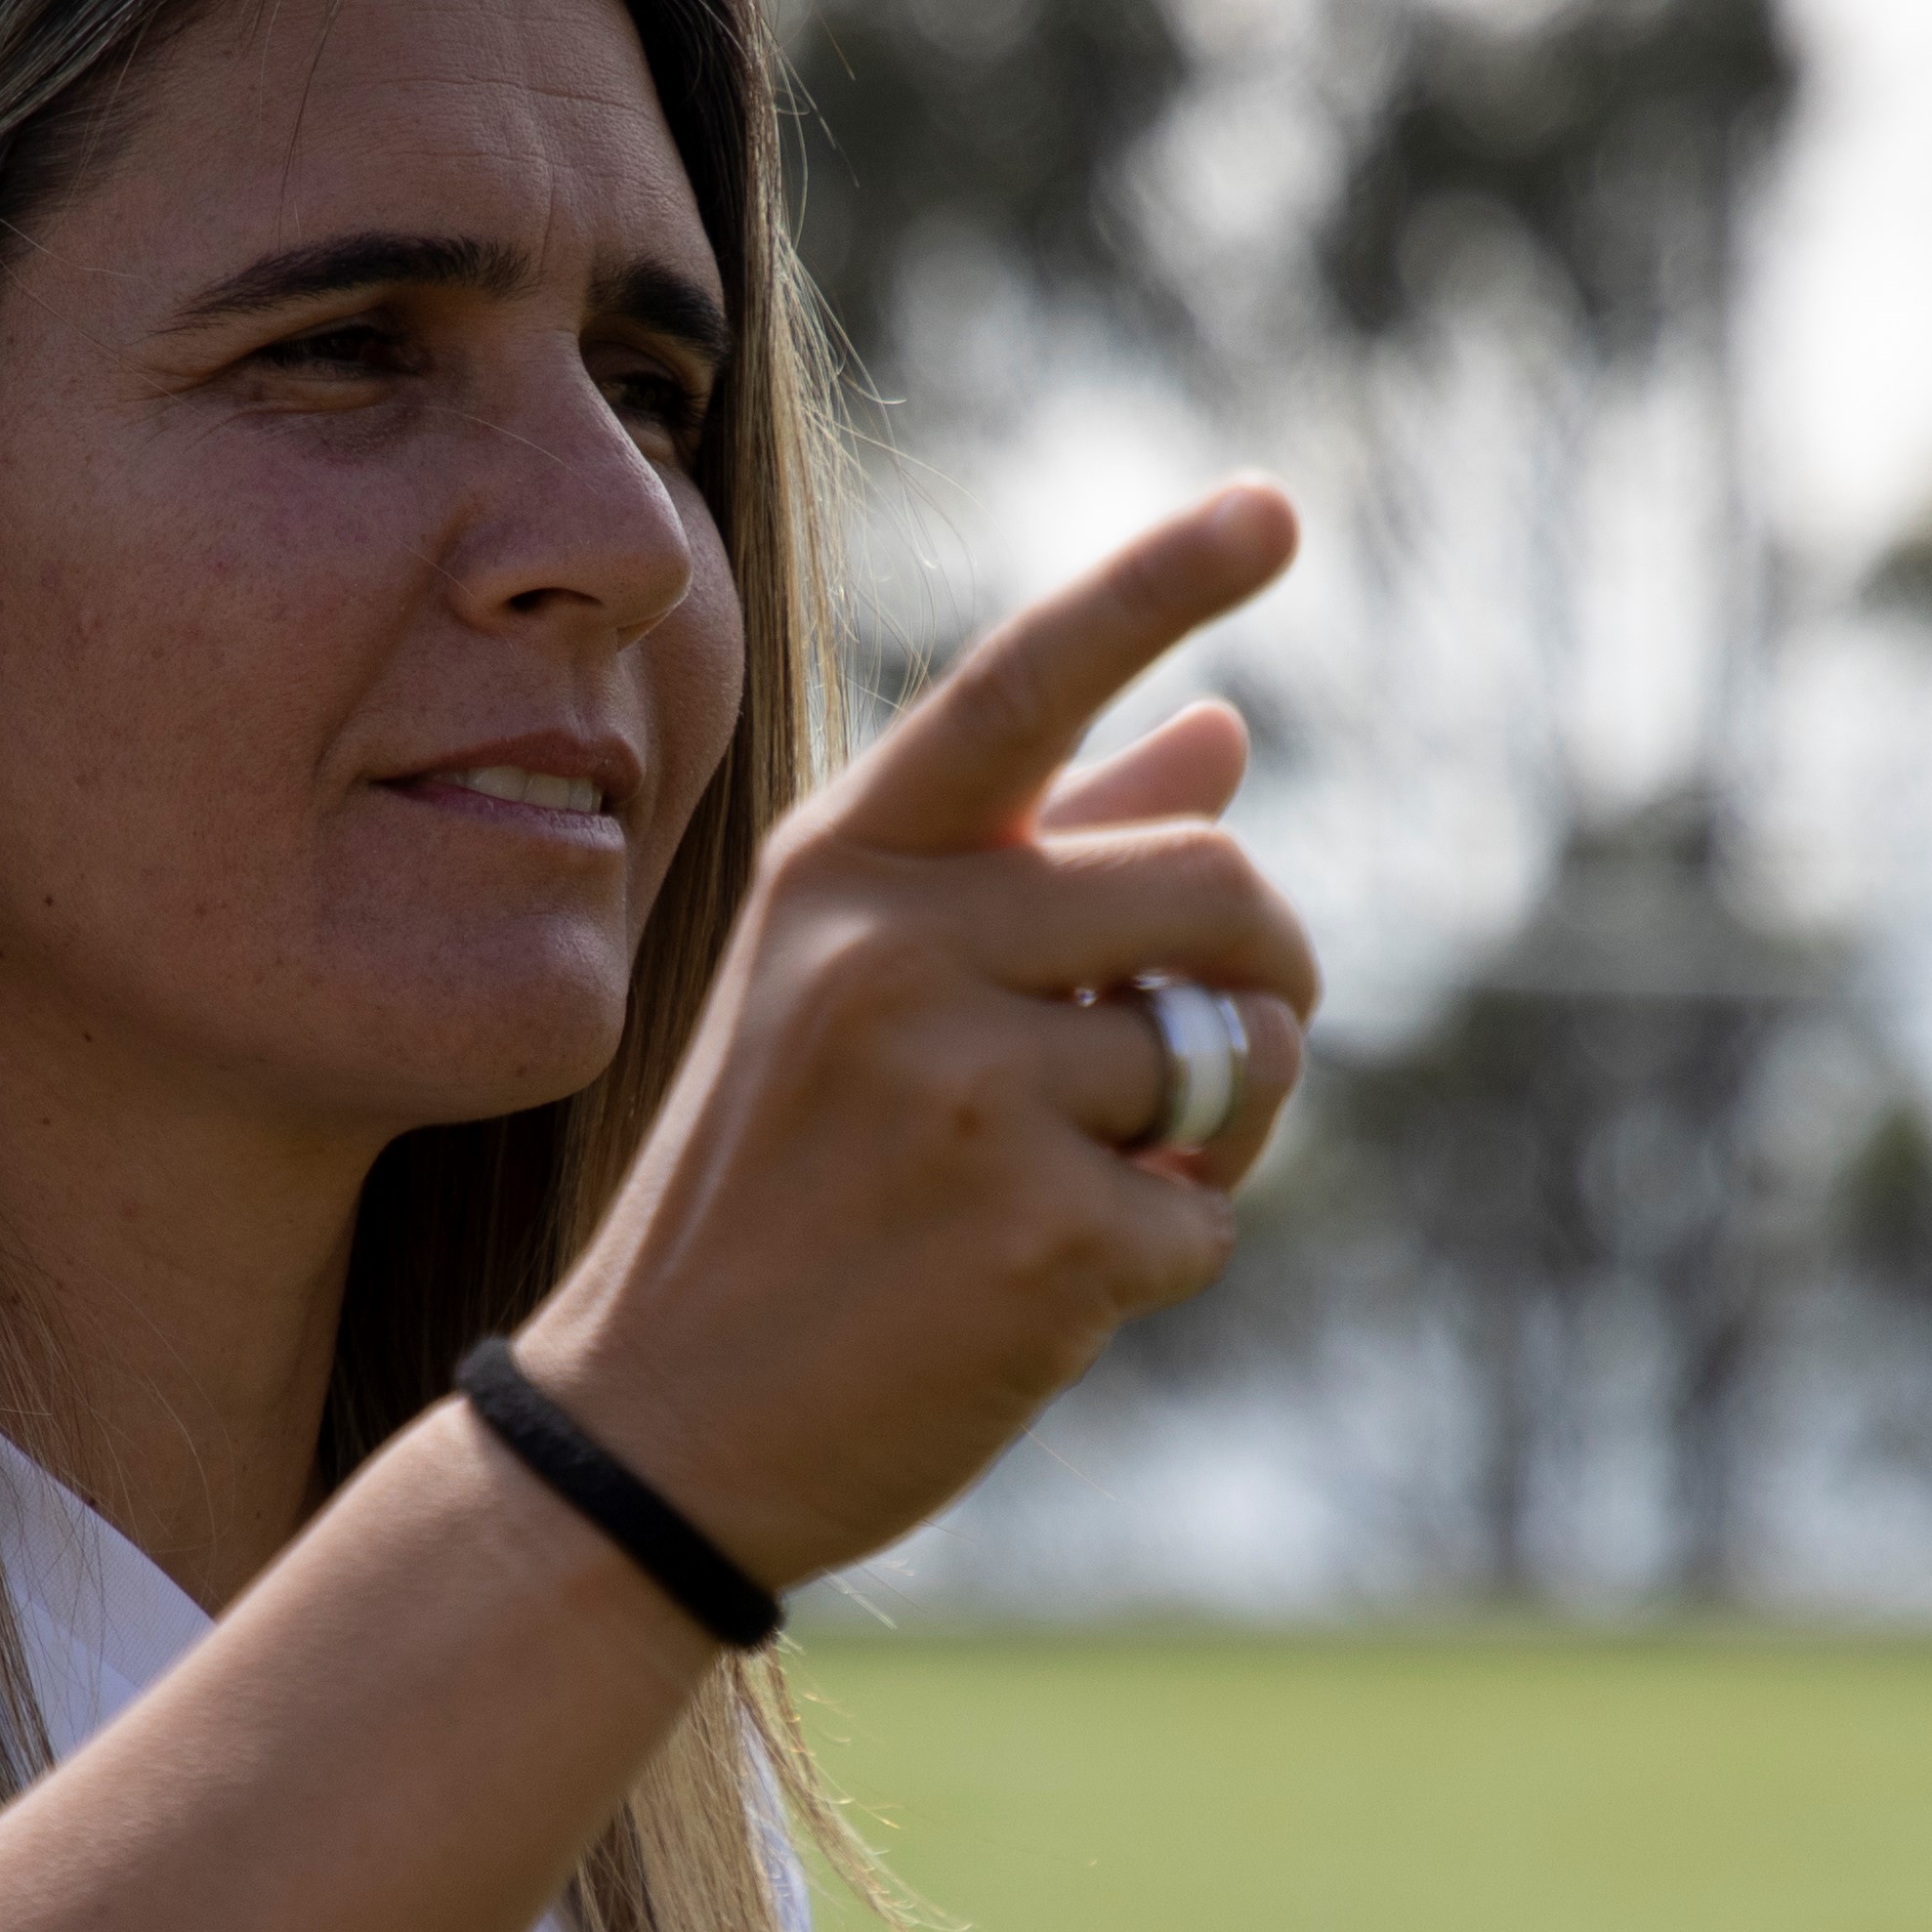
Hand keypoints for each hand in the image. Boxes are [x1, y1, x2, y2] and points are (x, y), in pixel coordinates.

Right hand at [512, 481, 1322, 1588]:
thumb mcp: (853, 988)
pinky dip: (1170, 1256)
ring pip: (1237, 1053)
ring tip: (1109, 1178)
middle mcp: (896, 952)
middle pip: (1214, 878)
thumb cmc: (773, 1192)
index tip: (1279, 506)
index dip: (1160, 583)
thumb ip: (1036, 851)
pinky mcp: (1037, 1241)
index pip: (1024, 682)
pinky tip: (1047, 1288)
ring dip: (1224, 1125)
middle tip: (1231, 1042)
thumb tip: (1226, 728)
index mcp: (844, 867)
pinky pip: (1210, 1216)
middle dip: (1267, 966)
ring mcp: (966, 1096)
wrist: (652, 1426)